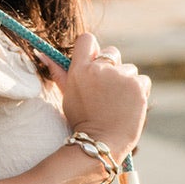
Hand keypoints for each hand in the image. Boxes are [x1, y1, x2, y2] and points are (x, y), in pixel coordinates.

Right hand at [58, 32, 149, 161]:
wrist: (101, 143)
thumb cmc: (82, 121)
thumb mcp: (67, 95)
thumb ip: (58, 72)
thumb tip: (42, 53)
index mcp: (80, 70)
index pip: (86, 39)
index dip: (92, 50)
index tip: (94, 63)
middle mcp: (100, 69)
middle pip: (111, 52)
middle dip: (111, 67)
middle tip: (106, 91)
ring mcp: (120, 76)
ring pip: (129, 68)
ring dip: (125, 82)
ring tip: (117, 103)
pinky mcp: (138, 85)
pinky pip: (142, 80)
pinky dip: (138, 91)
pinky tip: (129, 105)